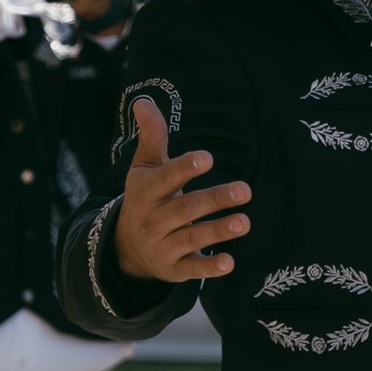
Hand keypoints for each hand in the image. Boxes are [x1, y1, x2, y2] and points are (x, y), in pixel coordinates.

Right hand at [114, 93, 251, 283]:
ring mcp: (163, 246)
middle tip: (245, 189)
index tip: (207, 158)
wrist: (126, 247)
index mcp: (146, 191)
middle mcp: (153, 219)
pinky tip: (230, 262)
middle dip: (214, 199)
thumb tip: (143, 101)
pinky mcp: (174, 269)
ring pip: (192, 238)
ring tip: (244, 222)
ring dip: (218, 231)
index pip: (165, 179)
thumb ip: (151, 136)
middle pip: (185, 209)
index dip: (184, 169)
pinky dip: (209, 267)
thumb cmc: (145, 197)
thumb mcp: (144, 167)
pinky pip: (192, 269)